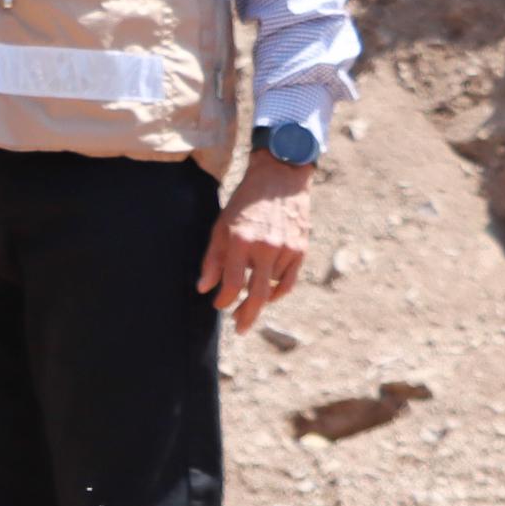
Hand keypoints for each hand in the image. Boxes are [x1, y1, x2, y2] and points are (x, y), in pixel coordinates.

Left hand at [200, 154, 314, 331]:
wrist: (280, 178)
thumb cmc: (245, 202)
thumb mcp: (221, 225)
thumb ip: (212, 258)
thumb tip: (203, 288)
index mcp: (241, 240)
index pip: (231, 283)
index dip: (224, 300)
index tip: (219, 306)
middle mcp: (266, 247)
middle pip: (256, 294)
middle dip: (246, 315)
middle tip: (239, 328)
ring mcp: (286, 249)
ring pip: (272, 287)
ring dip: (260, 297)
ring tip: (249, 301)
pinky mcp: (301, 249)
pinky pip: (289, 281)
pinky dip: (278, 291)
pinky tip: (269, 296)